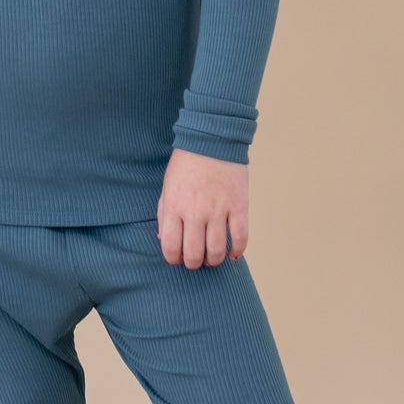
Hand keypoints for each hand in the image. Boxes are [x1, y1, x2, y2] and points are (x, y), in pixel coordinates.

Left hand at [157, 148, 249, 266]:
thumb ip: (164, 214)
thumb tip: (163, 239)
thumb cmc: (186, 164)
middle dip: (193, 263)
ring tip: (213, 257)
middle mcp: (195, 212)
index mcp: (174, 207)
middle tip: (196, 259)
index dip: (173, 259)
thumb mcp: (167, 187)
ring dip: (214, 261)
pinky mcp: (239, 206)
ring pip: (216, 251)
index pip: (170, 247)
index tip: (178, 258)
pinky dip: (237, 251)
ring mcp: (218, 210)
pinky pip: (240, 238)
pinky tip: (232, 253)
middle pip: (194, 254)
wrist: (213, 140)